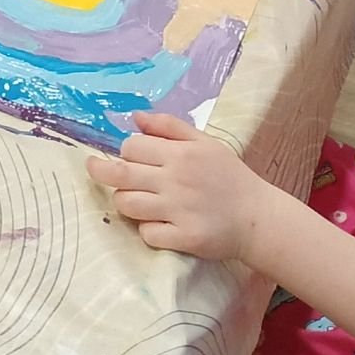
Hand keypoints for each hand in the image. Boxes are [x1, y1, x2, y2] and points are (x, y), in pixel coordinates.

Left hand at [86, 113, 279, 261]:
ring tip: (134, 200)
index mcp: (180, 154)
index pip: (131, 147)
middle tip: (94, 169)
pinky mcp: (185, 238)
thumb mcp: (205, 142)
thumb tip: (134, 116)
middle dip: (100, 171)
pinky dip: (147, 230)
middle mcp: (176, 181)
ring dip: (124, 202)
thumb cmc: (229, 176)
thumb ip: (169, 127)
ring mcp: (179, 211)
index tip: (130, 157)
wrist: (259, 217)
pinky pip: (148, 234)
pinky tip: (157, 224)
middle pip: (120, 174)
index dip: (126, 151)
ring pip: (127, 205)